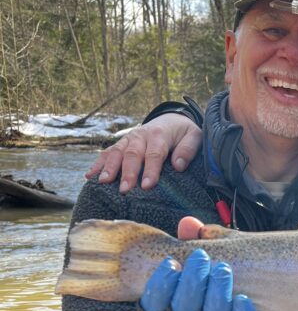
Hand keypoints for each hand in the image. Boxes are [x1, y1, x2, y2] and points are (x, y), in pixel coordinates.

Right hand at [85, 115, 202, 193]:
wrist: (171, 120)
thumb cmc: (183, 133)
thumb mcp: (194, 136)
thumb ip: (188, 149)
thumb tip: (179, 165)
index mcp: (159, 134)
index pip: (154, 154)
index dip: (150, 170)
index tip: (147, 186)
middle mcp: (141, 136)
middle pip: (132, 155)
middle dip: (127, 173)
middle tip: (125, 190)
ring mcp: (128, 140)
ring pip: (116, 153)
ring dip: (109, 168)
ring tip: (103, 182)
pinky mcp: (121, 144)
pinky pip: (107, 153)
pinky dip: (98, 164)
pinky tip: (89, 176)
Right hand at [139, 248, 259, 310]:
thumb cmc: (206, 283)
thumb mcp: (195, 263)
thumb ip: (189, 243)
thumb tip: (189, 224)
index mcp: (166, 310)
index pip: (152, 305)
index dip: (160, 285)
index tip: (172, 263)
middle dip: (191, 281)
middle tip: (202, 257)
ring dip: (216, 294)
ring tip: (223, 269)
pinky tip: (244, 299)